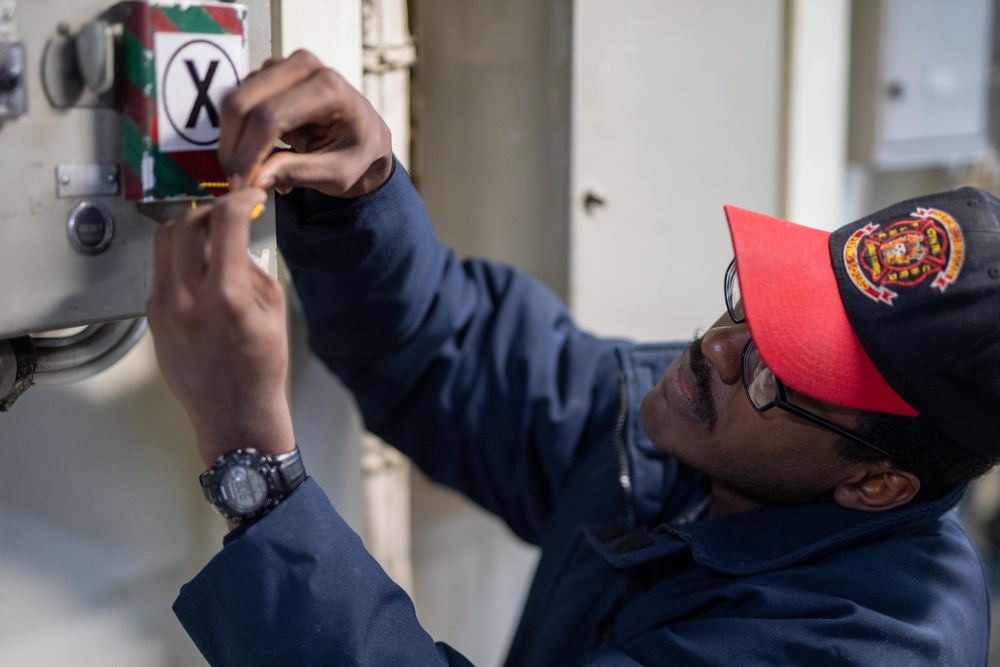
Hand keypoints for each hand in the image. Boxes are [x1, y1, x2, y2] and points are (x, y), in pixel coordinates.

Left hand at [146, 189, 294, 467]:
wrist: (234, 412)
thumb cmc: (262, 365)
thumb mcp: (272, 309)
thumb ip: (249, 266)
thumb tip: (234, 235)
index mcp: (226, 296)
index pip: (225, 222)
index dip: (240, 199)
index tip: (249, 196)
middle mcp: (187, 298)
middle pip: (186, 224)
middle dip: (210, 210)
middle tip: (229, 214)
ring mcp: (163, 308)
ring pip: (165, 242)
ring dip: (189, 230)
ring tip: (211, 238)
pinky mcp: (152, 317)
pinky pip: (162, 270)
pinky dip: (181, 259)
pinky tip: (201, 271)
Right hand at [219, 49, 392, 197]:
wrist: (366, 136)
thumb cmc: (357, 154)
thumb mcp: (337, 174)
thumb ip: (298, 173)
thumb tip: (255, 179)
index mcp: (328, 88)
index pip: (270, 117)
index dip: (249, 154)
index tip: (241, 184)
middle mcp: (304, 66)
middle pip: (243, 102)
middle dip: (233, 146)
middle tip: (235, 181)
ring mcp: (283, 66)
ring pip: (235, 102)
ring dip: (235, 142)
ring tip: (257, 173)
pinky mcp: (268, 75)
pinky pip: (239, 104)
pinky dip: (240, 134)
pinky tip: (261, 156)